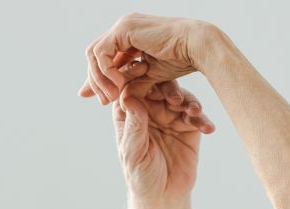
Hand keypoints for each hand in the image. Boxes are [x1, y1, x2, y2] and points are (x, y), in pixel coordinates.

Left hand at [80, 14, 207, 103]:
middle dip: (95, 81)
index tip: (102, 101)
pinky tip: (120, 84)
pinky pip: (102, 52)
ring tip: (113, 97)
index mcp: (128, 36)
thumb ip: (128, 84)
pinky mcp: (124, 28)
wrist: (195, 48)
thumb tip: (112, 97)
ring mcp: (123, 26)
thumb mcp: (147, 77)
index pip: (101, 58)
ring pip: (93, 53)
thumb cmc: (179, 61)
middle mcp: (123, 28)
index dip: (97, 80)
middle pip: (93, 55)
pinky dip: (106, 71)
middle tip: (105, 102)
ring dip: (99, 79)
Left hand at [114, 78, 213, 200]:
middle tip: (175, 98)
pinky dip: (203, 120)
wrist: (163, 195)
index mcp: (130, 113)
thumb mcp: (133, 152)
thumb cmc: (141, 175)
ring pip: (181, 98)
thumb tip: (130, 97)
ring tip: (194, 111)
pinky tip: (207, 128)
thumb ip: (134, 126)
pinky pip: (197, 117)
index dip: (139, 81)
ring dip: (189, 102)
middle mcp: (150, 109)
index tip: (147, 80)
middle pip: (159, 88)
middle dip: (168, 89)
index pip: (132, 90)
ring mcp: (170, 115)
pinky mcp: (189, 126)